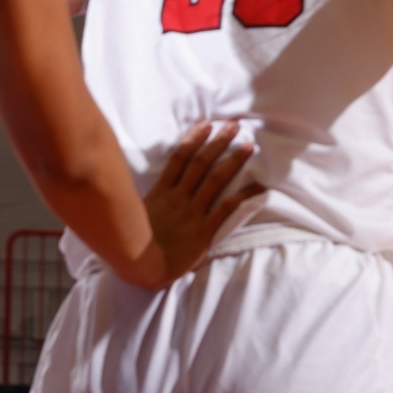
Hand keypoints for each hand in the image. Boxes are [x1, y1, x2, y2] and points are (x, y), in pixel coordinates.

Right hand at [139, 121, 263, 285]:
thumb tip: (146, 187)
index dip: (193, 139)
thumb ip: (146, 199)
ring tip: (248, 145)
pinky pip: (227, 209)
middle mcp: (178, 197)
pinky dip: (244, 196)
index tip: (206, 125)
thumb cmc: (134, 245)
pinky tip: (258, 186)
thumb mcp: (135, 214)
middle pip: (201, 163)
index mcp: (161, 192)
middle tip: (233, 126)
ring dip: (233, 161)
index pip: (179, 159)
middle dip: (218, 142)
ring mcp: (192, 212)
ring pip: (215, 179)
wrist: (141, 267)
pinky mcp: (203, 231)